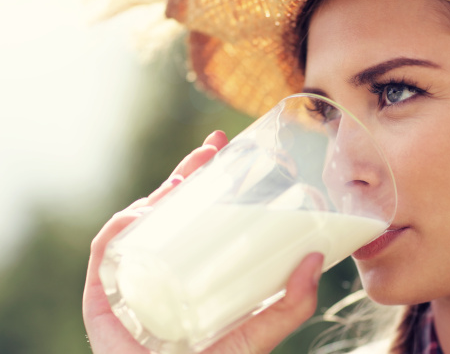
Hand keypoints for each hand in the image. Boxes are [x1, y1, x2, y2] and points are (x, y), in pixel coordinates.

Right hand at [83, 130, 323, 353]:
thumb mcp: (261, 331)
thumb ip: (292, 304)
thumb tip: (317, 257)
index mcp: (190, 270)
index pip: (197, 216)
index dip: (209, 181)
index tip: (229, 150)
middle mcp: (159, 269)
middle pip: (168, 211)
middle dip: (187, 173)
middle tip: (213, 149)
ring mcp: (128, 281)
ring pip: (136, 224)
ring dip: (156, 194)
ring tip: (184, 181)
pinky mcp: (102, 299)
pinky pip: (104, 255)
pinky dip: (117, 229)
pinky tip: (139, 214)